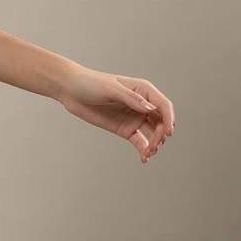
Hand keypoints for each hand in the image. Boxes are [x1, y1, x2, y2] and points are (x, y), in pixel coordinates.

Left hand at [55, 66, 175, 162]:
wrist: (71, 91)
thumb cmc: (91, 83)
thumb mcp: (110, 89)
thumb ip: (131, 99)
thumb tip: (150, 110)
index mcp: (143, 90)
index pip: (163, 105)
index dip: (169, 119)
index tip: (168, 133)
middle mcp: (142, 105)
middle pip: (161, 122)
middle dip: (161, 135)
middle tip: (154, 146)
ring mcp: (135, 118)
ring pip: (152, 133)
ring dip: (154, 144)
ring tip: (148, 153)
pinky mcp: (125, 129)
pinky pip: (140, 141)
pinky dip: (144, 149)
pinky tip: (144, 157)